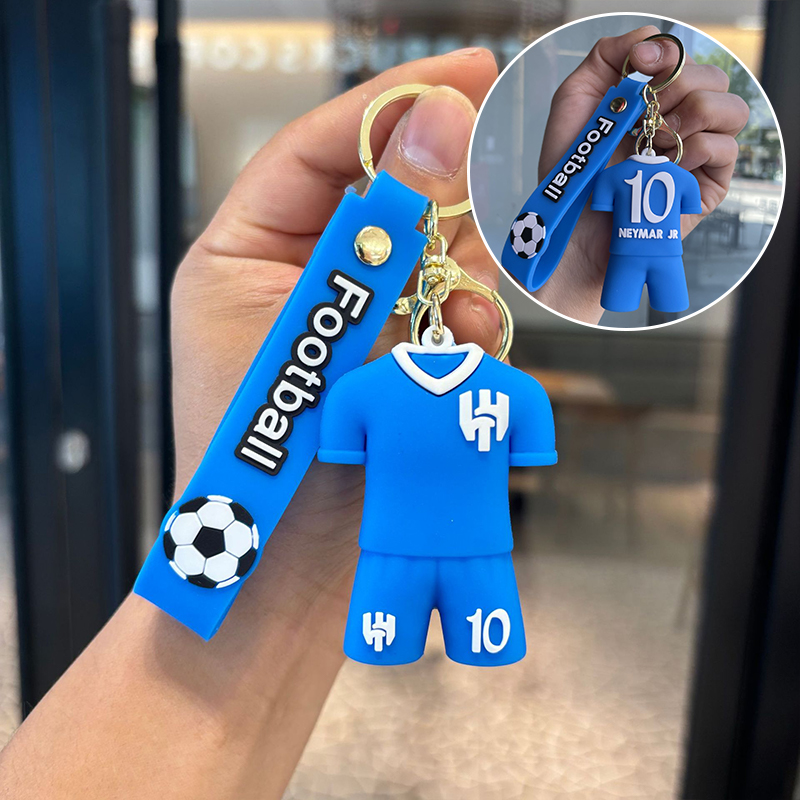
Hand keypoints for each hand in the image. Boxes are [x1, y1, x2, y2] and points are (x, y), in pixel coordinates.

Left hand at [0, 51, 499, 799]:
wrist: (293, 578)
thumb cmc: (271, 463)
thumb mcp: (314, 328)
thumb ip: (380, 230)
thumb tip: (437, 124)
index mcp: (246, 253)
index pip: (319, 150)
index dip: (392, 107)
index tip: (469, 75)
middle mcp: (302, 279)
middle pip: (386, 194)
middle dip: (445, 192)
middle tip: (504, 173)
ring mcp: (356, 322)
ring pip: (431, 254)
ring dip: (465, 272)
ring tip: (470, 316)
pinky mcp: (401, 363)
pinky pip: (453, 312)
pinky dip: (472, 322)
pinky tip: (473, 349)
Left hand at [534, 26, 749, 322]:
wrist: (572, 228)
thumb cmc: (571, 173)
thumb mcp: (574, 103)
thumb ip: (606, 57)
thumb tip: (652, 40)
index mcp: (652, 101)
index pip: (684, 58)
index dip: (669, 55)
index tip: (641, 67)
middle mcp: (679, 123)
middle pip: (711, 77)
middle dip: (677, 87)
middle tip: (644, 116)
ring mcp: (696, 154)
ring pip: (731, 108)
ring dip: (694, 113)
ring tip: (657, 139)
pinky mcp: (706, 186)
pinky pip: (727, 148)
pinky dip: (699, 146)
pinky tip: (669, 159)